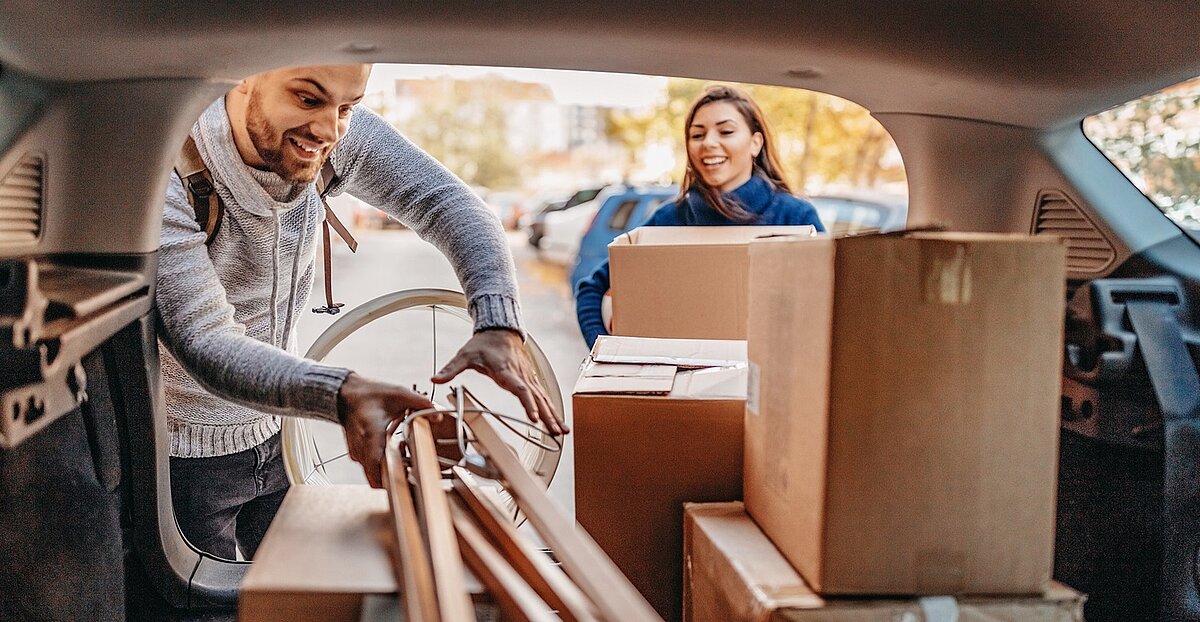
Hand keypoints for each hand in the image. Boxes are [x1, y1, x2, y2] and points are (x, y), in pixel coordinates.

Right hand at [336, 372, 435, 487]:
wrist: (347, 394)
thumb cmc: (368, 395)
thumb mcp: (399, 394)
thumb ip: (421, 403)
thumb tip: (437, 415)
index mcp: (371, 433)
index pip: (376, 466)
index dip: (392, 477)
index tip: (408, 476)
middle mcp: (361, 447)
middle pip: (376, 478)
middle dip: (396, 476)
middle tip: (411, 466)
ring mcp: (357, 453)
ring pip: (373, 475)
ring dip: (390, 470)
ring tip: (403, 452)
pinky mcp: (356, 455)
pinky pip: (370, 469)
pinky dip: (383, 465)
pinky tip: (394, 449)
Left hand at [431, 328, 567, 434]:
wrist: (500, 330)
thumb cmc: (482, 344)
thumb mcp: (464, 354)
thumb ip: (451, 368)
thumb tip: (435, 378)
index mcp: (505, 370)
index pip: (519, 388)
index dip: (527, 403)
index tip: (534, 418)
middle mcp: (520, 375)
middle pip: (536, 398)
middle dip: (547, 416)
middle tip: (555, 432)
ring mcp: (528, 378)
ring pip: (543, 399)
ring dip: (553, 415)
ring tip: (562, 432)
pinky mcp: (531, 380)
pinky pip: (543, 397)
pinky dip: (552, 410)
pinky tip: (558, 423)